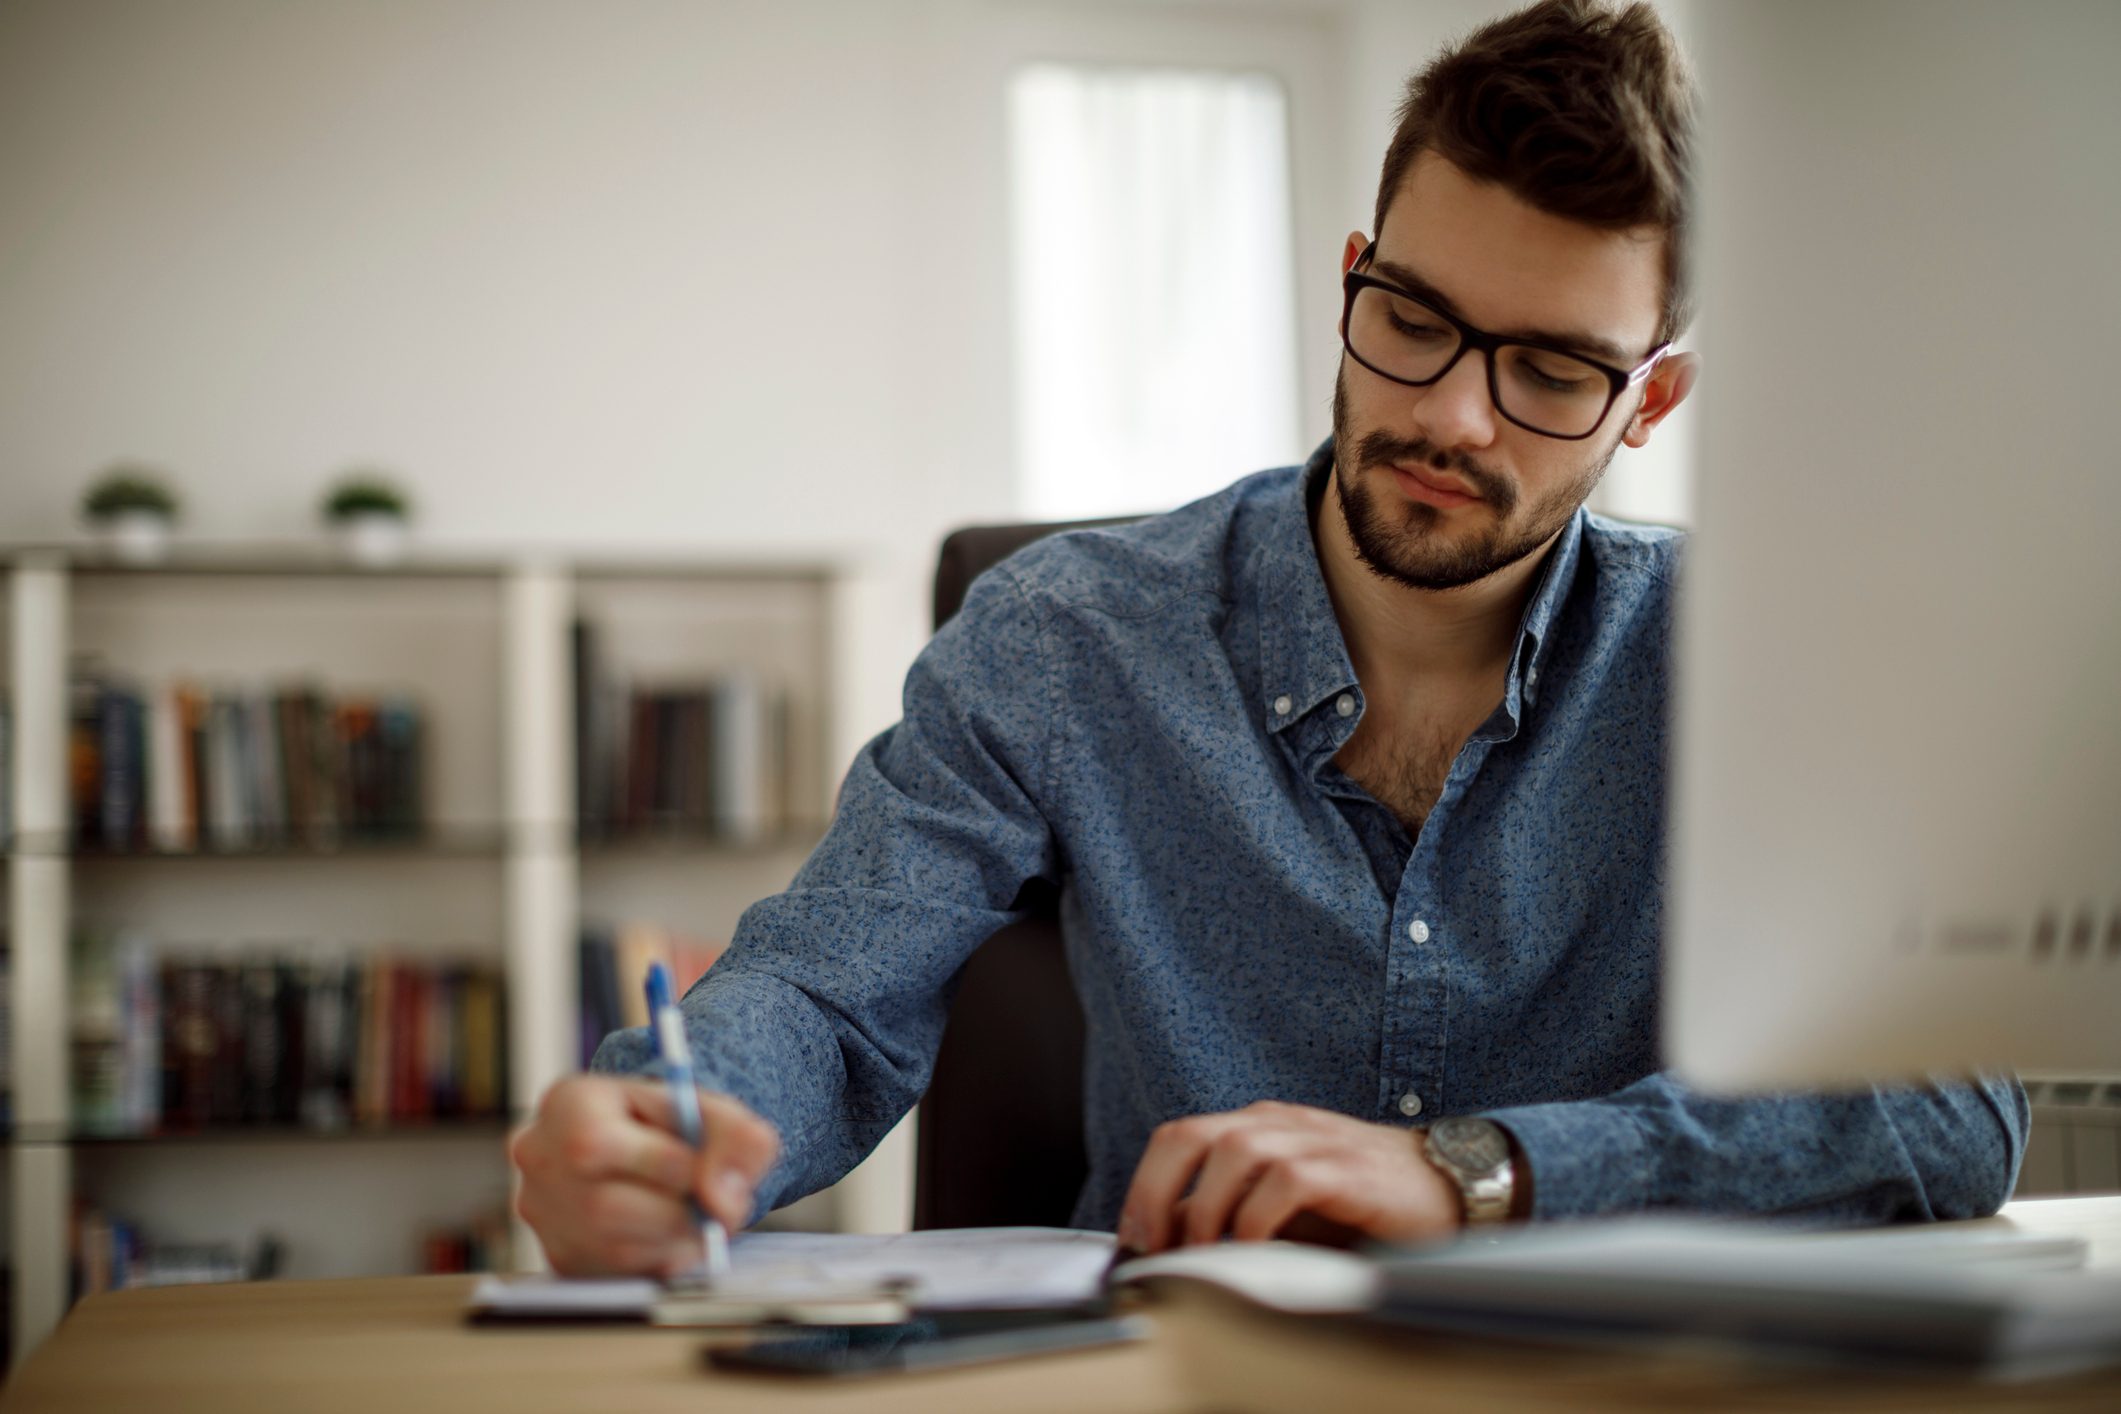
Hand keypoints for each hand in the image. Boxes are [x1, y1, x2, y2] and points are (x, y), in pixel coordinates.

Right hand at [509, 1075, 778, 1276]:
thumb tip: (721, 1200)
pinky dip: (660, 1259)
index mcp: (567, 1104)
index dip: (664, 1165)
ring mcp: (543, 1214)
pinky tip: (672, 1233)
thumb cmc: (676, 1124)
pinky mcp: (562, 1258)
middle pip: (605, 1206)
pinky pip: (618, 1274)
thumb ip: (735, 1139)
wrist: (649, 1146)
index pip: (594, 1145)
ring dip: (674, 1240)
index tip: (707, 1171)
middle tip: (716, 1206)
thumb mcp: (713, 1111)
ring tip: (697, 1214)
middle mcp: (540, 1159)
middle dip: (677, 1211)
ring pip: (615, 1248)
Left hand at [1116, 1100, 1462, 1253]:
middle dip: (1156, 1191)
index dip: (1145, 1186)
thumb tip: (1169, 1237)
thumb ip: (1230, 1208)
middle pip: (1190, 1136)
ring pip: (1233, 1151)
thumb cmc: (1360, 1198)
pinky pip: (1286, 1181)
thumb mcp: (1282, 1201)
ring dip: (1207, 1208)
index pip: (1179, 1137)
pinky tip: (1255, 1248)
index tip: (1134, 1239)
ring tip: (1203, 1253)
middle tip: (1155, 1246)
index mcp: (1256, 1125)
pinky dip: (1258, 1217)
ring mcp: (1313, 1140)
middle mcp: (1277, 1123)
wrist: (1447, 1182)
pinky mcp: (1345, 1169)